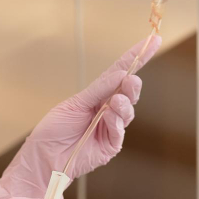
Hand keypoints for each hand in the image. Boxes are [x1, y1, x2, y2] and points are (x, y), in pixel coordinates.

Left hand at [0, 36, 161, 198]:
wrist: (44, 157)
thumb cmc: (54, 130)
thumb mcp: (74, 103)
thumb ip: (99, 90)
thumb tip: (121, 74)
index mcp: (98, 94)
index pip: (121, 72)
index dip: (138, 57)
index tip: (153, 40)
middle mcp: (108, 109)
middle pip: (129, 91)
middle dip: (132, 85)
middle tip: (128, 81)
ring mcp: (111, 127)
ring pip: (128, 110)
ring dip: (124, 103)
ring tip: (114, 102)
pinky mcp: (111, 145)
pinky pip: (120, 130)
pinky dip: (116, 121)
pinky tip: (108, 117)